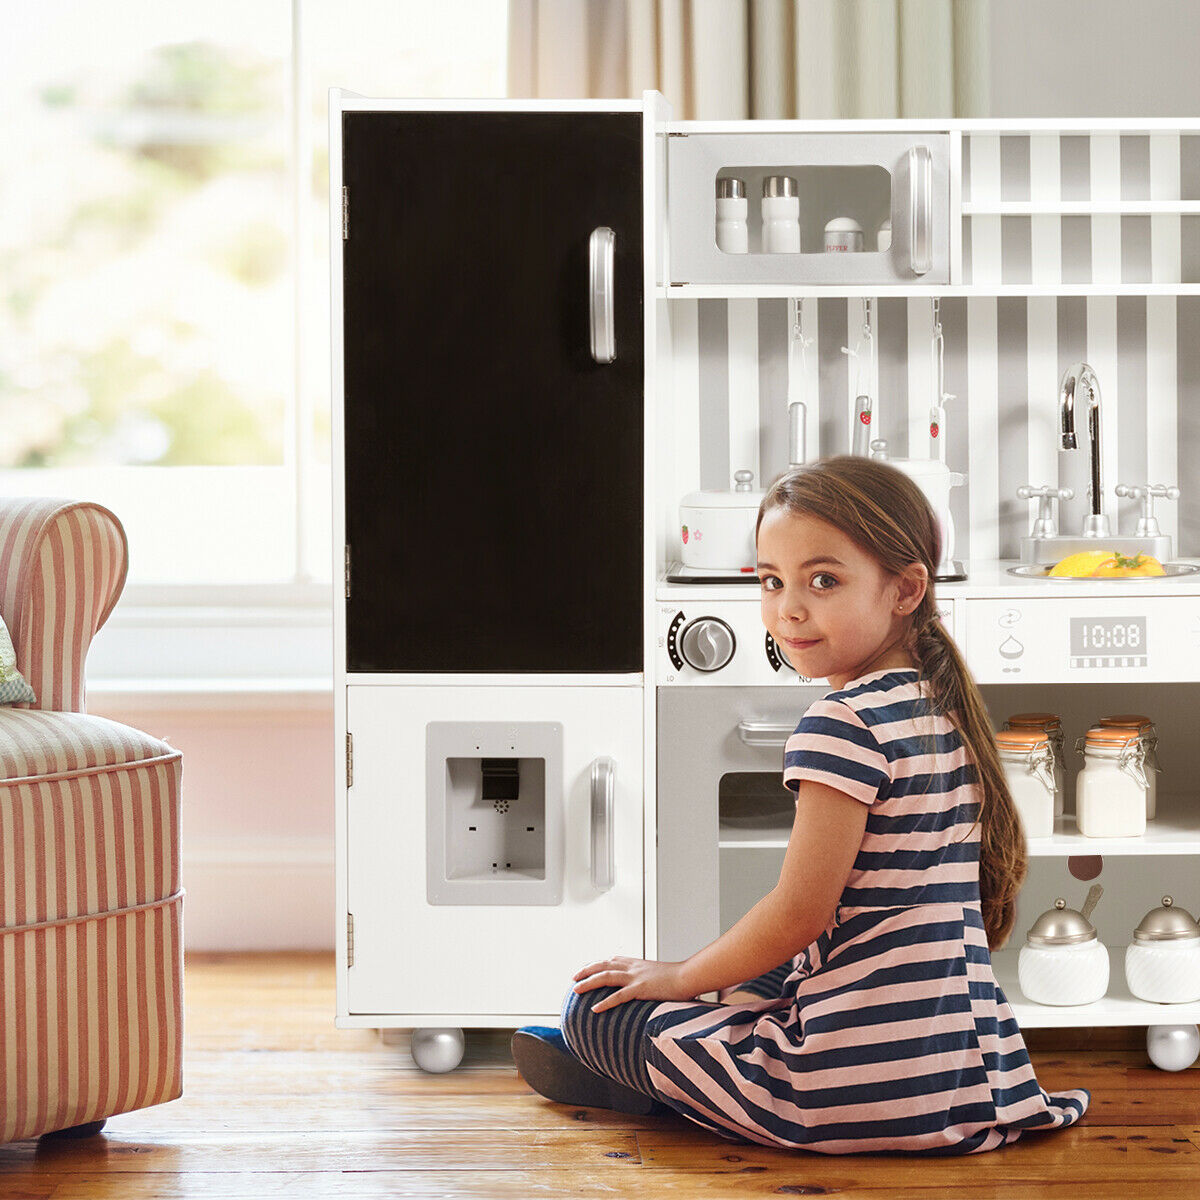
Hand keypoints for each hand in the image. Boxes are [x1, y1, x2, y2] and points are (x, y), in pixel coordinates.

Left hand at [571, 956, 693, 1012]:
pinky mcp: (641, 989)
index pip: (611, 959)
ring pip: (606, 977)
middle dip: (586, 971)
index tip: (587, 968)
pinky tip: (595, 1008)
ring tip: (576, 990)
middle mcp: (633, 967)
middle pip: (603, 965)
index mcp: (637, 962)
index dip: (597, 964)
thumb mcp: (657, 973)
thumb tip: (644, 984)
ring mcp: (636, 977)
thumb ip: (647, 976)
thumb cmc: (677, 977)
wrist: (688, 976)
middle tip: (574, 978)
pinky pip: (619, 996)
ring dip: (589, 983)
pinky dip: (605, 1002)